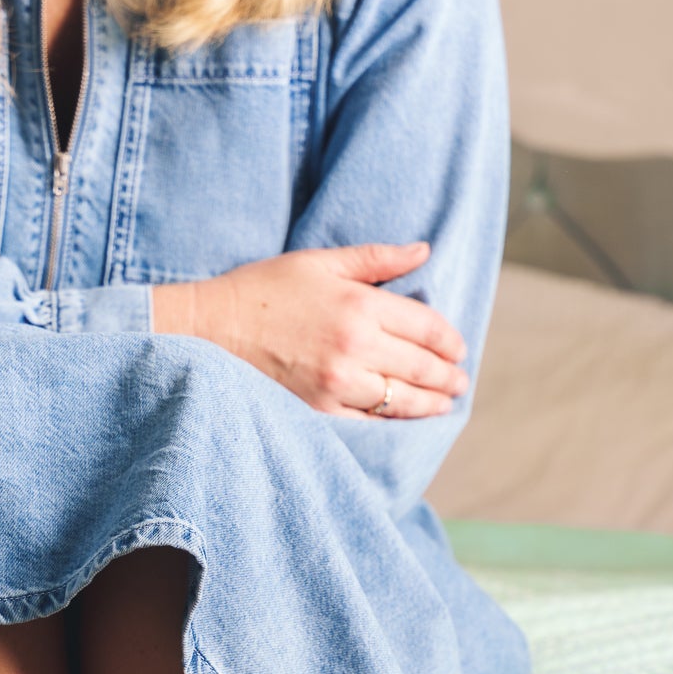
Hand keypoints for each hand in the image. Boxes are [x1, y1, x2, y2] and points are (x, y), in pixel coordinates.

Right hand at [151, 242, 467, 417]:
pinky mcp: (319, 410)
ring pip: (401, 400)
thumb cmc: (264, 289)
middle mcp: (354, 347)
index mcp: (359, 305)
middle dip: (447, 376)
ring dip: (429, 404)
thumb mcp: (320, 263)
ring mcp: (337, 383)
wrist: (213, 328)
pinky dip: (392, 422)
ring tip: (443, 404)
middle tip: (460, 382)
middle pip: (420, 367)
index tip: (458, 348)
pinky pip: (369, 421)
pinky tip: (404, 420)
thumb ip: (376, 258)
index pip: (425, 327)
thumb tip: (423, 251)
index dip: (449, 340)